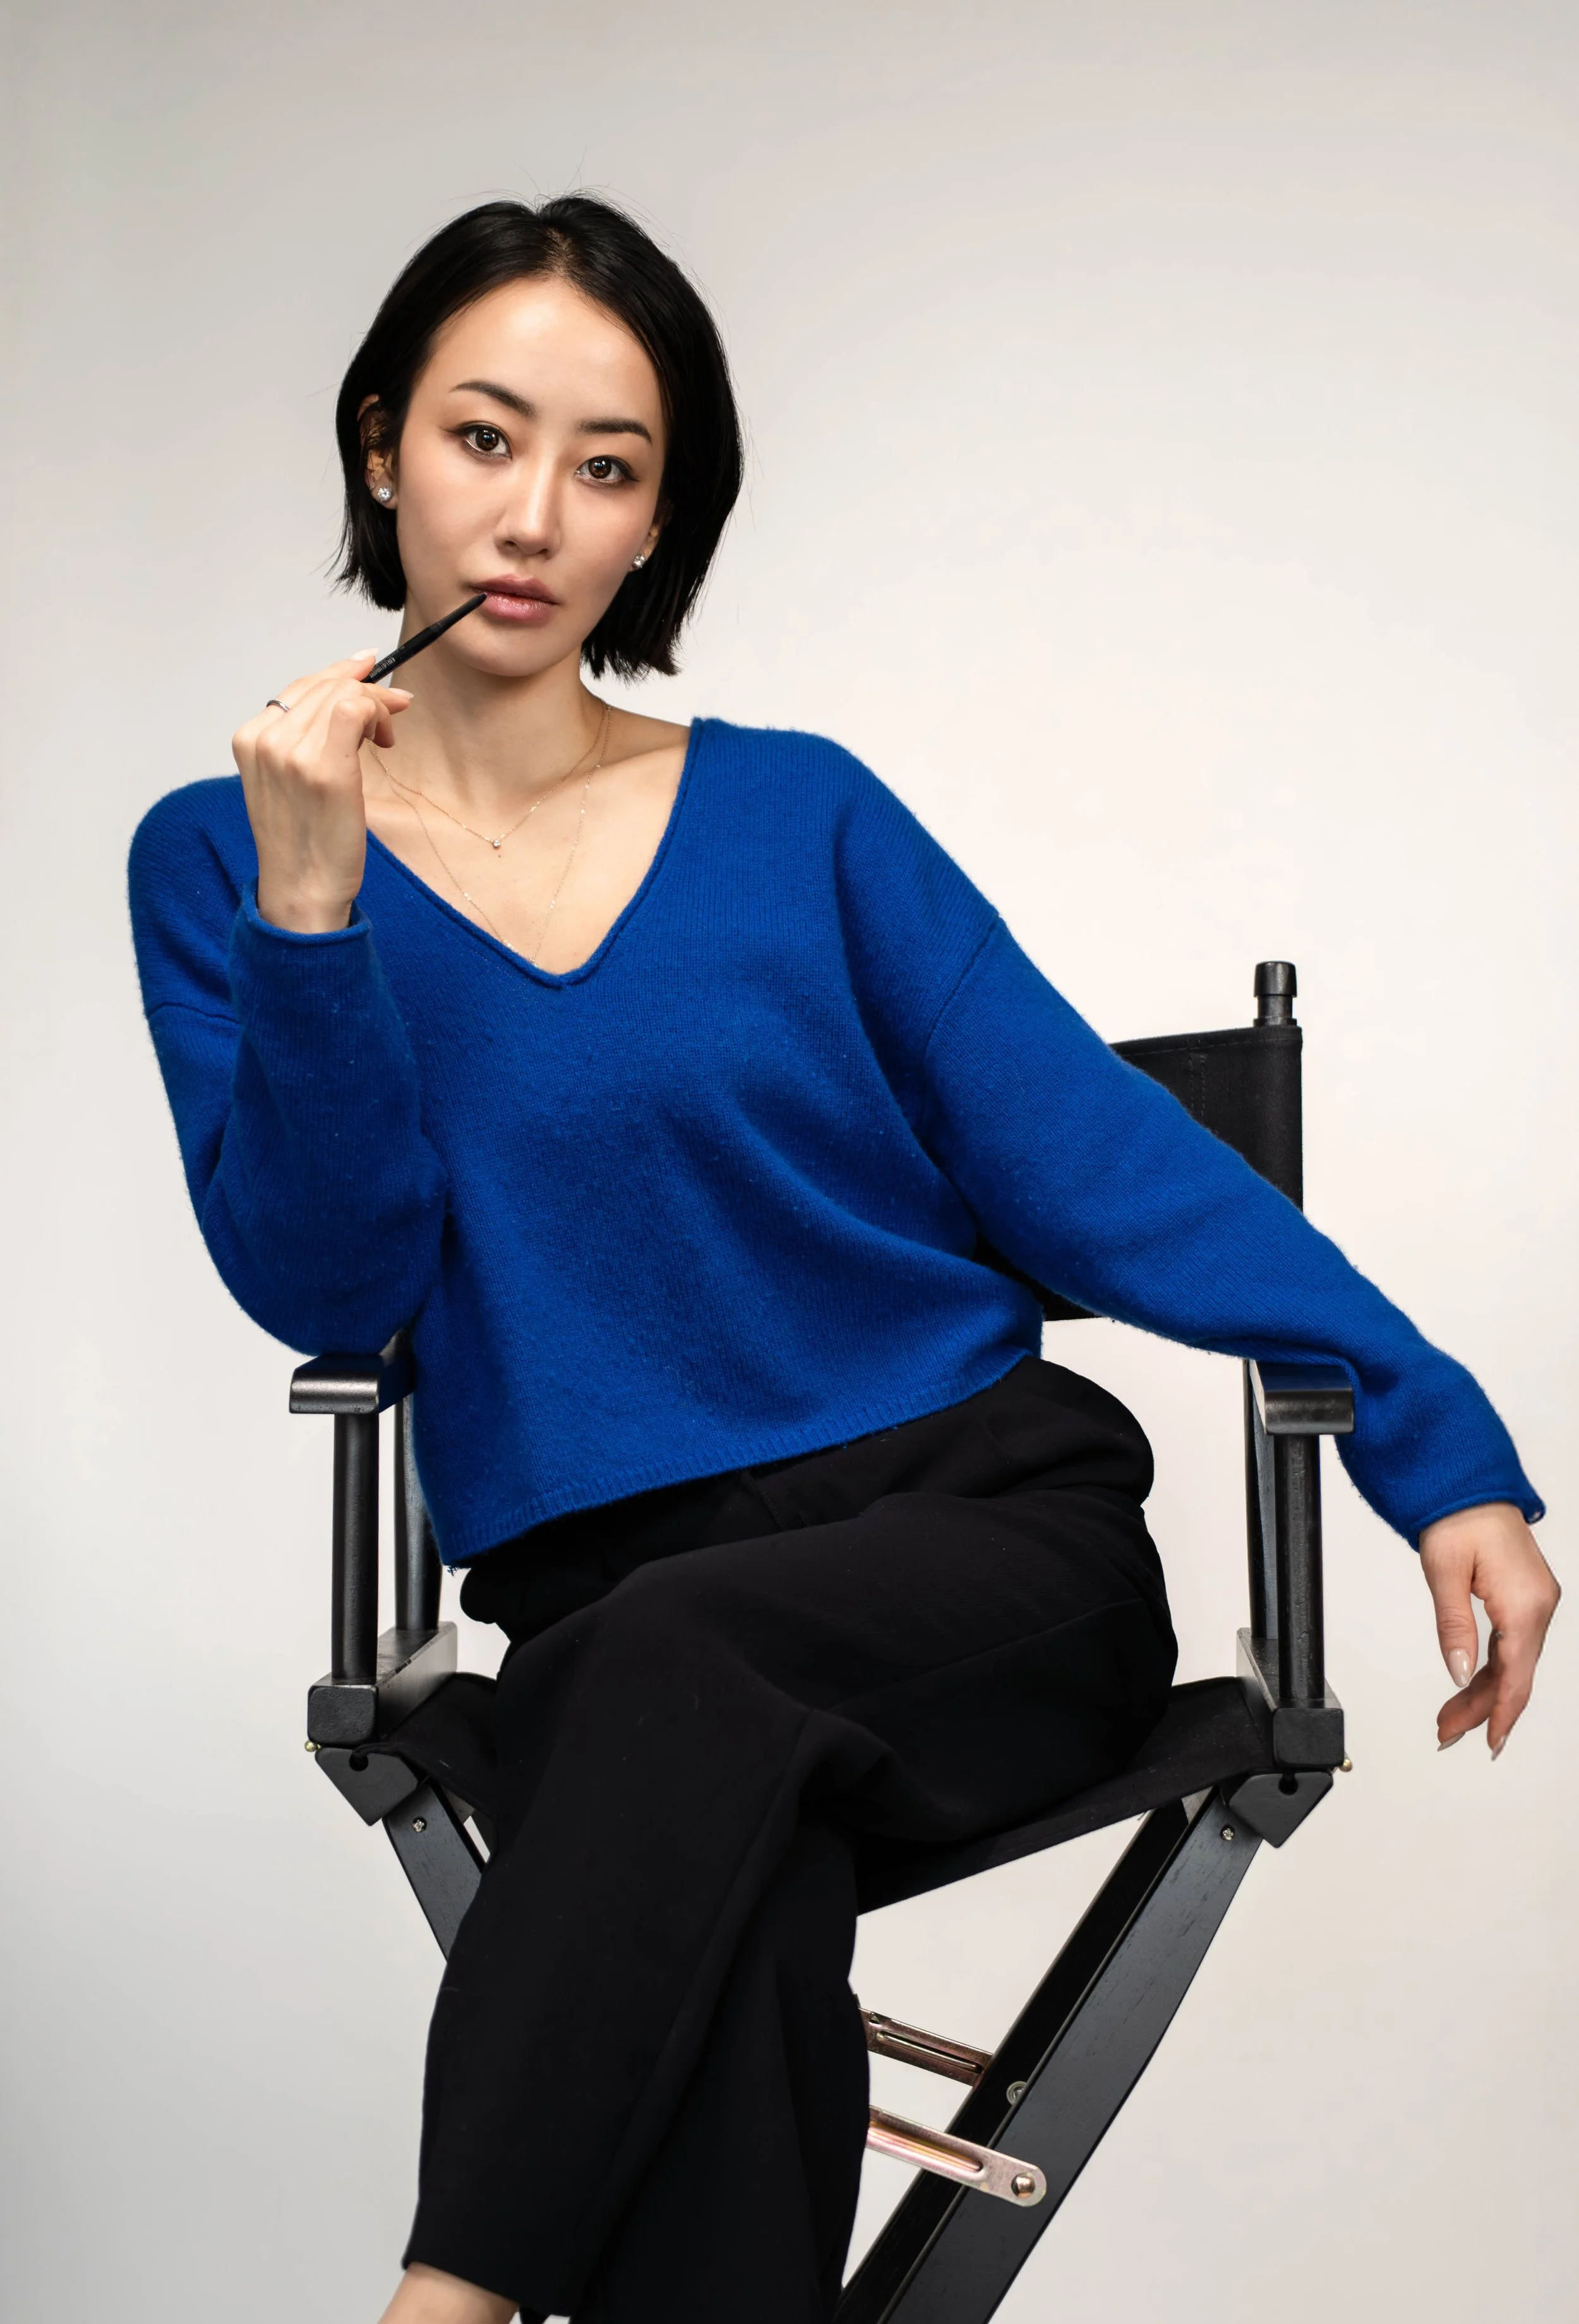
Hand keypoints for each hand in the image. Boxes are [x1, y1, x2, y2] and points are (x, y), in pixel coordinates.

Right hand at [232, 651, 411, 930]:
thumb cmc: (303, 839)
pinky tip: (383, 740)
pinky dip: (377, 714)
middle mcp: (266, 740)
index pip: (301, 685)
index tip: (368, 673)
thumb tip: (348, 692)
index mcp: (249, 738)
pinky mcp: (325, 770)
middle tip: (394, 713)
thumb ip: (304, 737)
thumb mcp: (288, 779)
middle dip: (367, 690)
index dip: (341, 674)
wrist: (302, 889)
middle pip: (325, 684)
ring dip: (376, 706)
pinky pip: (354, 710)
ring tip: (385, 738)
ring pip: (344, 693)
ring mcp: (292, 754)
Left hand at [1419, 1502, 1558, 1755]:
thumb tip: (1458, 1673)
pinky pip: (1513, 1644)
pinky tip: (1472, 1685)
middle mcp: (1539, 1605)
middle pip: (1515, 1674)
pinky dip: (1492, 1668)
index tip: (1489, 1742)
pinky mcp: (1527, 1597)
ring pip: (1513, 1662)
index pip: (1516, 1674)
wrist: (1469, 1486)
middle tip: (1447, 1731)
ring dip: (1484, 1690)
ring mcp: (1536, 1602)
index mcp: (1523, 1603)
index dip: (1501, 1713)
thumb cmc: (1457, 1519)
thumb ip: (1454, 1627)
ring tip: (1450, 1716)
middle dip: (1482, 1708)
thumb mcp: (1444, 1574)